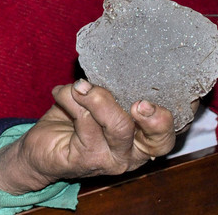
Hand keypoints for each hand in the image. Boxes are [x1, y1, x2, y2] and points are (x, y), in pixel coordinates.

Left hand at [0, 79, 175, 194]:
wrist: (39, 151)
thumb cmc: (76, 121)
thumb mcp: (101, 100)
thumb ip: (115, 87)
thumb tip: (120, 58)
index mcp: (144, 139)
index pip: (173, 130)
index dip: (178, 110)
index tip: (173, 85)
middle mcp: (134, 154)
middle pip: (158, 138)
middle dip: (153, 116)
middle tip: (139, 101)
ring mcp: (111, 160)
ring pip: (118, 126)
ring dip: (97, 98)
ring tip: (81, 86)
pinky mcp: (85, 160)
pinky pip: (84, 122)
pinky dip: (70, 98)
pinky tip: (61, 93)